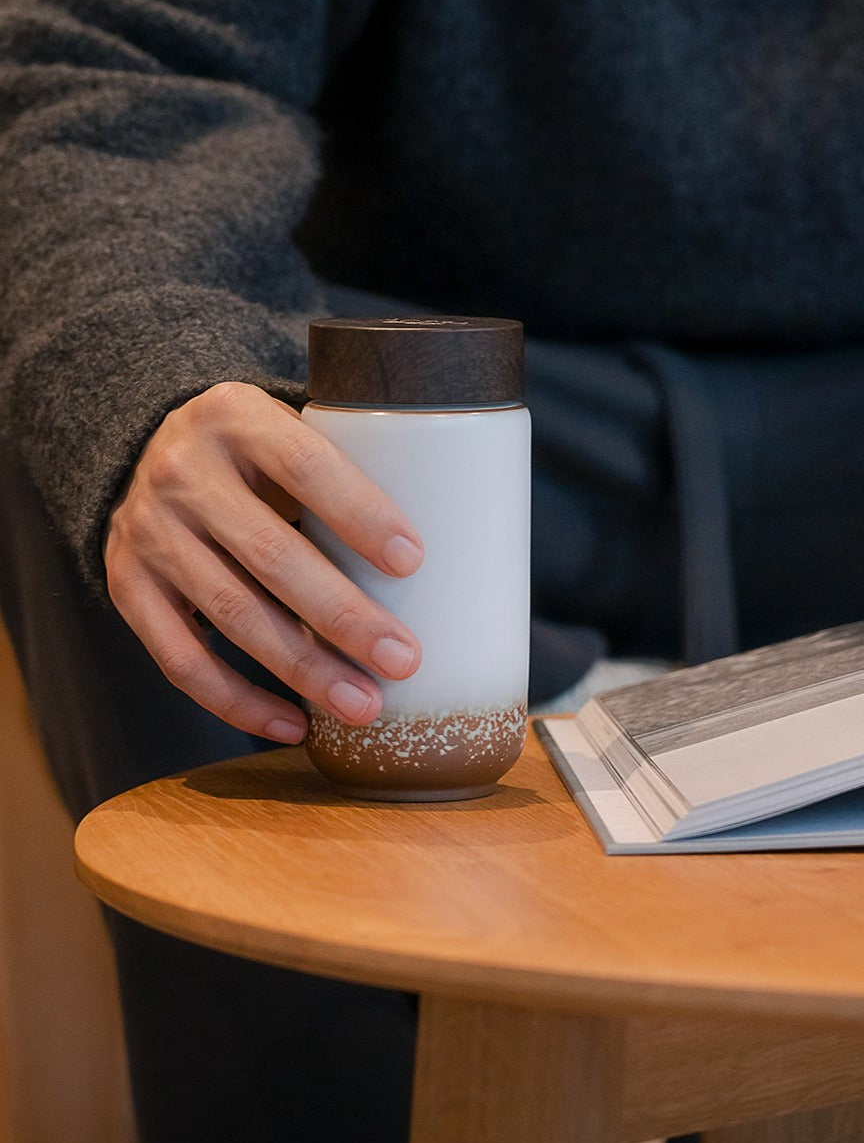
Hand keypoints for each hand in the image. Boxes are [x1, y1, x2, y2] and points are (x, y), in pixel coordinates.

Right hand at [105, 382, 423, 742]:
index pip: (305, 465)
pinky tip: (293, 725)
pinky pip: (180, 659)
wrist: (149, 451)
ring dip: (303, 669)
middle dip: (342, 615)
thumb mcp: (291, 429)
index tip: (413, 561)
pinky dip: (238, 701)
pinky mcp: (128, 586)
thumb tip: (456, 540)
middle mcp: (183, 473)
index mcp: (237, 417)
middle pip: (270, 554)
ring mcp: (149, 532)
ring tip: (364, 706)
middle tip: (404, 659)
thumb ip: (347, 469)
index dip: (359, 512)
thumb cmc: (260, 453)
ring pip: (230, 613)